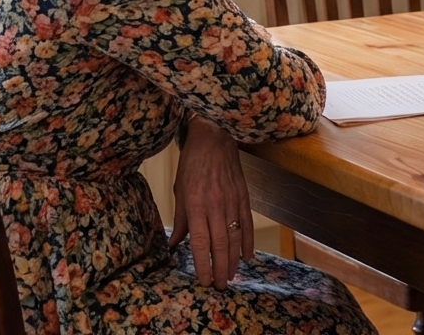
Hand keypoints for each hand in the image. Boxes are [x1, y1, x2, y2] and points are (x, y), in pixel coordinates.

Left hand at [169, 116, 253, 287]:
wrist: (215, 136)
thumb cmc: (193, 162)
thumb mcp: (179, 189)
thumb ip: (180, 219)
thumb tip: (175, 244)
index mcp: (196, 204)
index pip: (200, 242)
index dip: (202, 264)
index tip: (203, 281)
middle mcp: (215, 205)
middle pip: (220, 245)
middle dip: (220, 269)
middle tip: (219, 286)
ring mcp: (232, 200)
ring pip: (235, 237)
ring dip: (233, 260)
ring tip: (231, 276)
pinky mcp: (244, 195)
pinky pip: (247, 223)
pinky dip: (248, 241)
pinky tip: (247, 256)